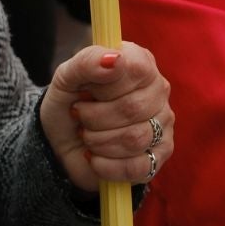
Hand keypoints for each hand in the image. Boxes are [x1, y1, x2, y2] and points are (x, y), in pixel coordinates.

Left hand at [39, 42, 173, 191]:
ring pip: (135, 139)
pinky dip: (105, 165)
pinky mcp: (159, 157)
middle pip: (133, 109)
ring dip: (97, 141)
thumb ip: (87, 61)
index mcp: (139, 63)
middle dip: (93, 117)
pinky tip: (94, 156)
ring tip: (86, 135)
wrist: (61, 140)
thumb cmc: (68, 102)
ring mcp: (163, 125)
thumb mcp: (65, 77)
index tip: (84, 89)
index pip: (137, 69)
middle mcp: (158, 92)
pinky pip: (137, 167)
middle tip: (79, 115)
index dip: (103, 84)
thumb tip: (114, 58)